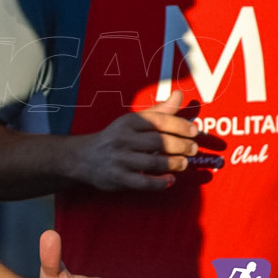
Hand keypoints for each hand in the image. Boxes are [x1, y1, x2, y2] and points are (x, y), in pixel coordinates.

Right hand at [74, 91, 198, 190]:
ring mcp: (120, 159)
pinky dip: (161, 182)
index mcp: (128, 122)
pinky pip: (145, 182)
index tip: (195, 131)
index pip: (159, 121)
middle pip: (159, 142)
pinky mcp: (118, 178)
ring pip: (154, 162)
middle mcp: (123, 139)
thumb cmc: (115, 138)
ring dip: (174, 164)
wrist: (83, 158)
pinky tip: (170, 180)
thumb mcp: (133, 121)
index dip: (180, 126)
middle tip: (193, 149)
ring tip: (183, 163)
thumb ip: (158, 111)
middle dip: (181, 146)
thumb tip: (179, 95)